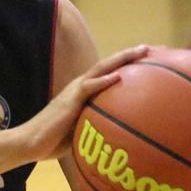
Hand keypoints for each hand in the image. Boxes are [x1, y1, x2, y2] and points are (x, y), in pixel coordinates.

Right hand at [24, 45, 149, 159]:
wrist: (31, 142)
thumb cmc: (55, 141)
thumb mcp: (83, 132)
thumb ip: (99, 127)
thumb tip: (122, 138)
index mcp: (86, 92)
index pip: (111, 72)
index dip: (132, 64)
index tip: (154, 60)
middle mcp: (81, 86)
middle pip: (110, 64)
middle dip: (134, 55)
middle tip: (158, 48)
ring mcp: (74, 91)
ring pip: (101, 68)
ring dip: (122, 58)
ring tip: (143, 51)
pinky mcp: (69, 101)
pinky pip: (88, 88)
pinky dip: (103, 80)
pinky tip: (118, 76)